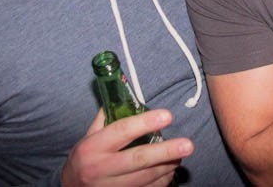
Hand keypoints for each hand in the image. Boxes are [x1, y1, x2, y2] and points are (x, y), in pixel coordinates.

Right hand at [62, 108, 192, 185]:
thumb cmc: (84, 157)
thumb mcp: (89, 136)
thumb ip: (107, 117)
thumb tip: (125, 94)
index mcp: (93, 146)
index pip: (121, 131)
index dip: (145, 122)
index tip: (167, 116)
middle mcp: (101, 168)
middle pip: (138, 159)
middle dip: (165, 151)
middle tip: (187, 145)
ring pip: (146, 177)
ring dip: (168, 165)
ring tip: (182, 154)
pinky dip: (162, 180)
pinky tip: (170, 169)